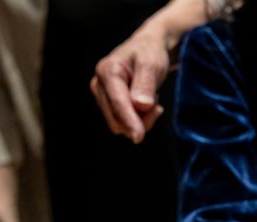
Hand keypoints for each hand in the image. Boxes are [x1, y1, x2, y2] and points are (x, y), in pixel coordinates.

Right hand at [90, 28, 169, 143]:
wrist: (147, 50)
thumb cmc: (149, 53)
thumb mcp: (151, 63)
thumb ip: (145, 84)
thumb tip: (140, 105)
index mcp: (107, 71)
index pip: (117, 104)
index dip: (129, 121)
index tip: (139, 136)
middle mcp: (99, 85)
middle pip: (117, 120)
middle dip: (140, 120)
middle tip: (157, 105)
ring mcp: (102, 97)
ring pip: (120, 126)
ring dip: (141, 120)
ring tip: (152, 100)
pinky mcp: (109, 105)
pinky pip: (124, 124)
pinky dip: (140, 120)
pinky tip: (146, 105)